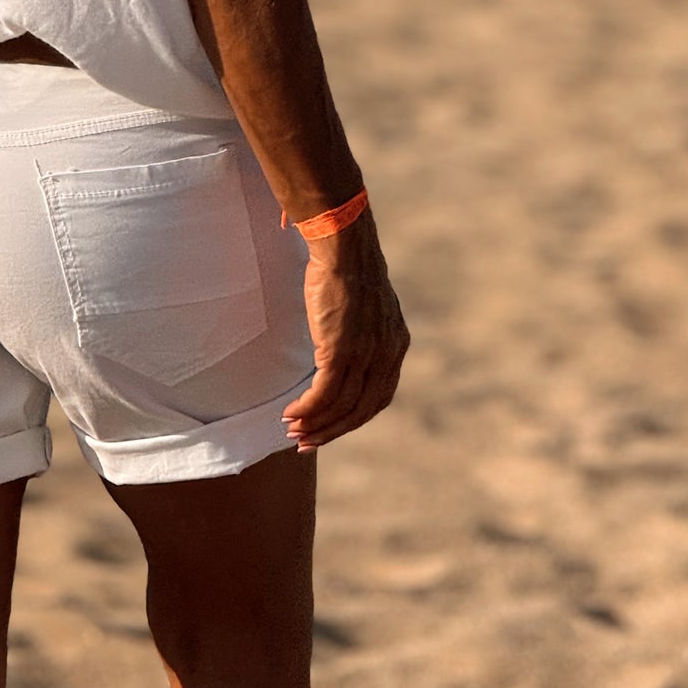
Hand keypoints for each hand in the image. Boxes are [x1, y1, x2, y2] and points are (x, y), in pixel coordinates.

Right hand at [282, 209, 408, 451]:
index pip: (378, 398)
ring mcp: (365, 355)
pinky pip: (324, 394)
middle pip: (360, 410)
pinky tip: (290, 414)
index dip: (353, 419)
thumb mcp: (364, 306)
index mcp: (396, 345)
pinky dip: (306, 409)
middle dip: (332, 431)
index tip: (330, 428)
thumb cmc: (346, 267)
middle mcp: (386, 355)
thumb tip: (341, 346)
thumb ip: (361, 331)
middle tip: (306, 442)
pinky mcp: (341, 350)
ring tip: (292, 431)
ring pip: (340, 406)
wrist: (343, 246)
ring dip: (314, 424)